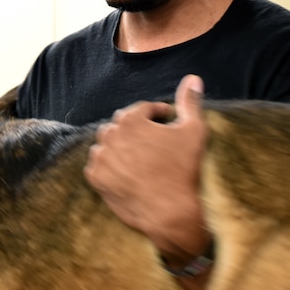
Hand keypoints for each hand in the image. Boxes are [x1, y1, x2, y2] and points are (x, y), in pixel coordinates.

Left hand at [85, 75, 209, 267]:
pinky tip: (127, 173)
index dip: (156, 115)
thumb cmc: (184, 169)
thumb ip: (190, 102)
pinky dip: (109, 166)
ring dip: (120, 147)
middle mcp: (111, 135)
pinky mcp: (95, 178)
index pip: (142, 110)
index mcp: (131, 119)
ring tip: (139, 158)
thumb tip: (193, 78)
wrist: (170, 212)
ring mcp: (101, 157)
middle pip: (121, 126)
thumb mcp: (194, 130)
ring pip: (108, 145)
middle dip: (136, 131)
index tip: (166, 123)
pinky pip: (99, 165)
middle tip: (153, 143)